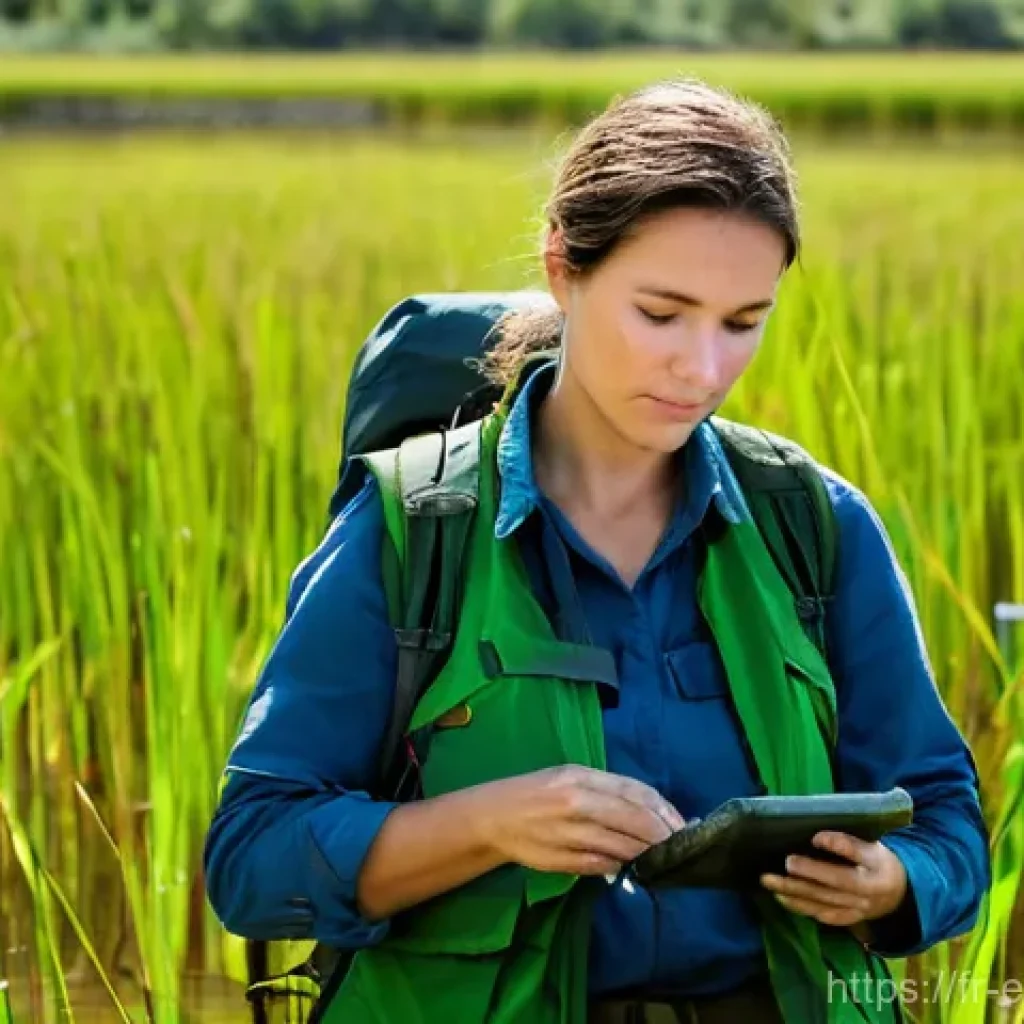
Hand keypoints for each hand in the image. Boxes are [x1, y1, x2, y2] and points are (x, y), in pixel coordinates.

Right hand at [475, 765, 685, 876]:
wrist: (494, 817)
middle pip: (634, 820)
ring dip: (645, 855)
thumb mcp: (571, 777)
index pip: (635, 793)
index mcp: (581, 776)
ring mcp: (569, 832)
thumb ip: (608, 791)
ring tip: (661, 860)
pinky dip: (619, 868)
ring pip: (621, 846)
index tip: (683, 825)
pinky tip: (630, 869)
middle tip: (681, 849)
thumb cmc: (537, 792)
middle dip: (662, 837)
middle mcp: (577, 801)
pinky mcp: (562, 860)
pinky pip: (601, 866)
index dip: (664, 811)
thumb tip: (651, 813)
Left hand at [760, 831, 907, 940]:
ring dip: (793, 893)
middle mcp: (865, 898)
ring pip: (821, 903)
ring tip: (769, 881)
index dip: (838, 847)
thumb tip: (818, 837)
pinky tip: (781, 897)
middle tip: (785, 862)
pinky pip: (820, 915)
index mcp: (875, 876)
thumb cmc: (880, 864)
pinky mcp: (845, 920)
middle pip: (833, 886)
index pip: (857, 859)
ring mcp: (854, 912)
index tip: (815, 838)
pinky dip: (800, 907)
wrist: (897, 896)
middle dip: (807, 876)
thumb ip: (849, 844)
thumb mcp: (875, 849)